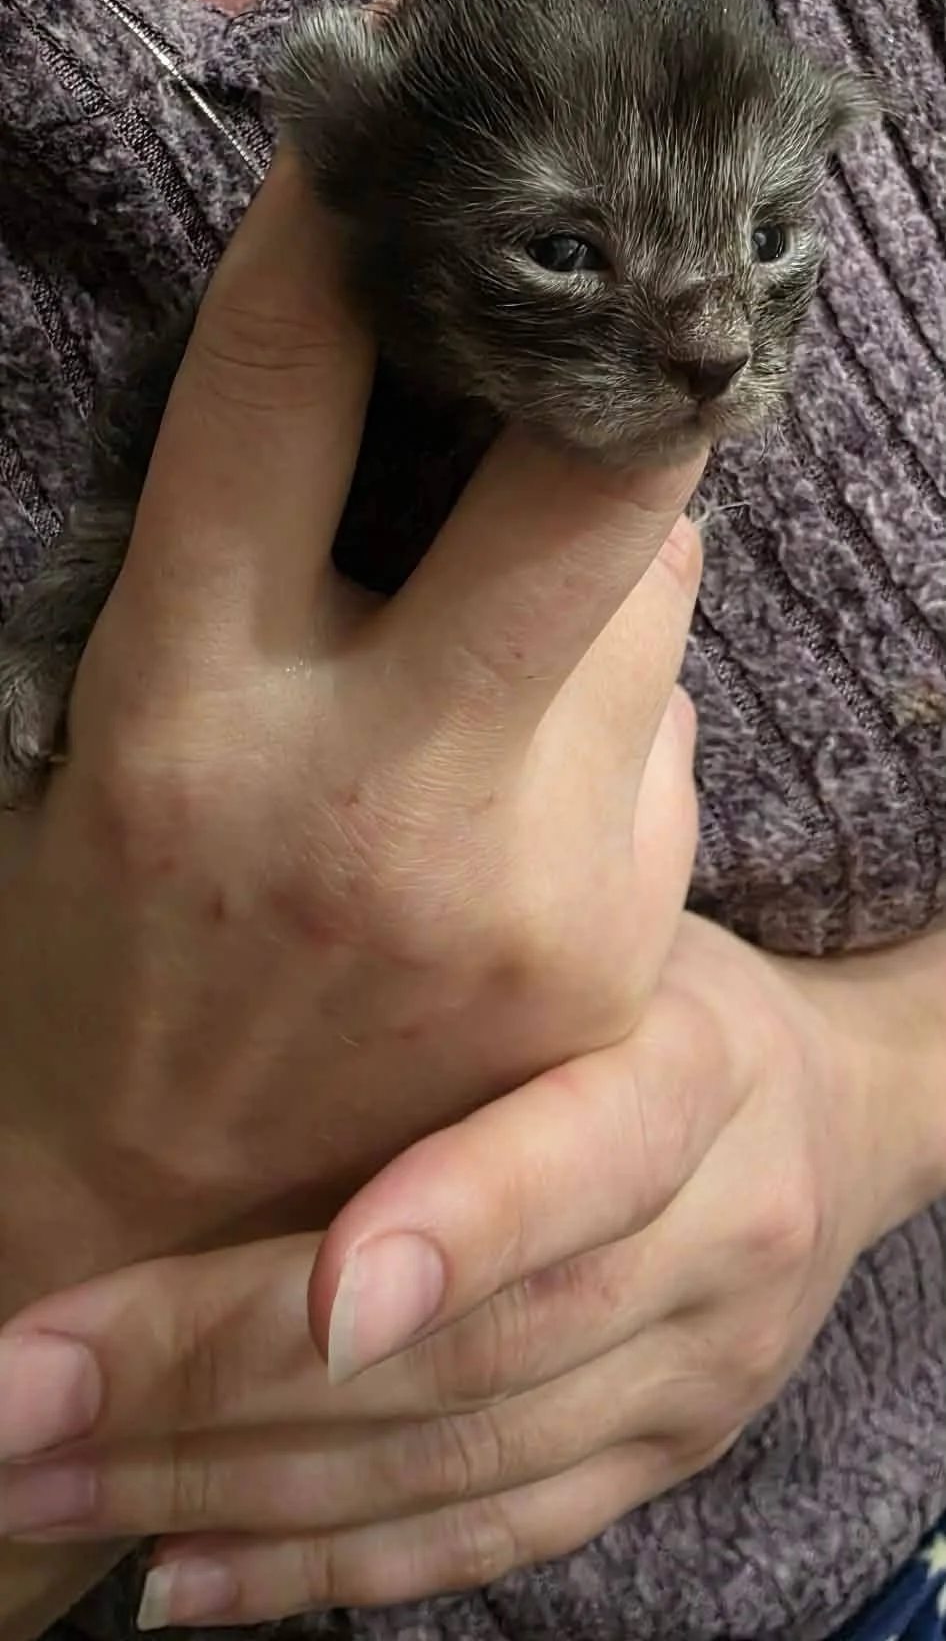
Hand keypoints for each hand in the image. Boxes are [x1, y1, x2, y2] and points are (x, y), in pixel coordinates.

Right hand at [0, 150, 703, 1310]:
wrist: (144, 1238)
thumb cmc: (89, 944)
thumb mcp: (96, 734)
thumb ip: (226, 565)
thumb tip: (386, 385)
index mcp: (178, 706)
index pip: (278, 380)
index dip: (338, 209)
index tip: (394, 99)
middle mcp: (364, 791)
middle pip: (583, 475)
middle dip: (614, 350)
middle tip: (602, 292)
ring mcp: (517, 887)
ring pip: (656, 598)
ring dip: (612, 539)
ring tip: (524, 590)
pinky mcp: (612, 966)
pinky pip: (667, 747)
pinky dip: (620, 703)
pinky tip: (537, 762)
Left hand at [1, 915, 933, 1624]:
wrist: (839, 1111)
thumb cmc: (662, 995)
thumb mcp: (600, 941)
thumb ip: (462, 991)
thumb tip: (209, 1019)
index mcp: (700, 1071)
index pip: (587, 1162)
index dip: (463, 1225)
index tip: (318, 1293)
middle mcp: (718, 1239)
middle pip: (479, 1346)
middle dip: (227, 1380)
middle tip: (25, 1392)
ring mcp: (697, 1375)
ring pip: (457, 1464)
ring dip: (234, 1491)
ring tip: (47, 1481)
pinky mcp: (661, 1460)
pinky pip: (487, 1536)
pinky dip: (325, 1569)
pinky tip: (176, 1570)